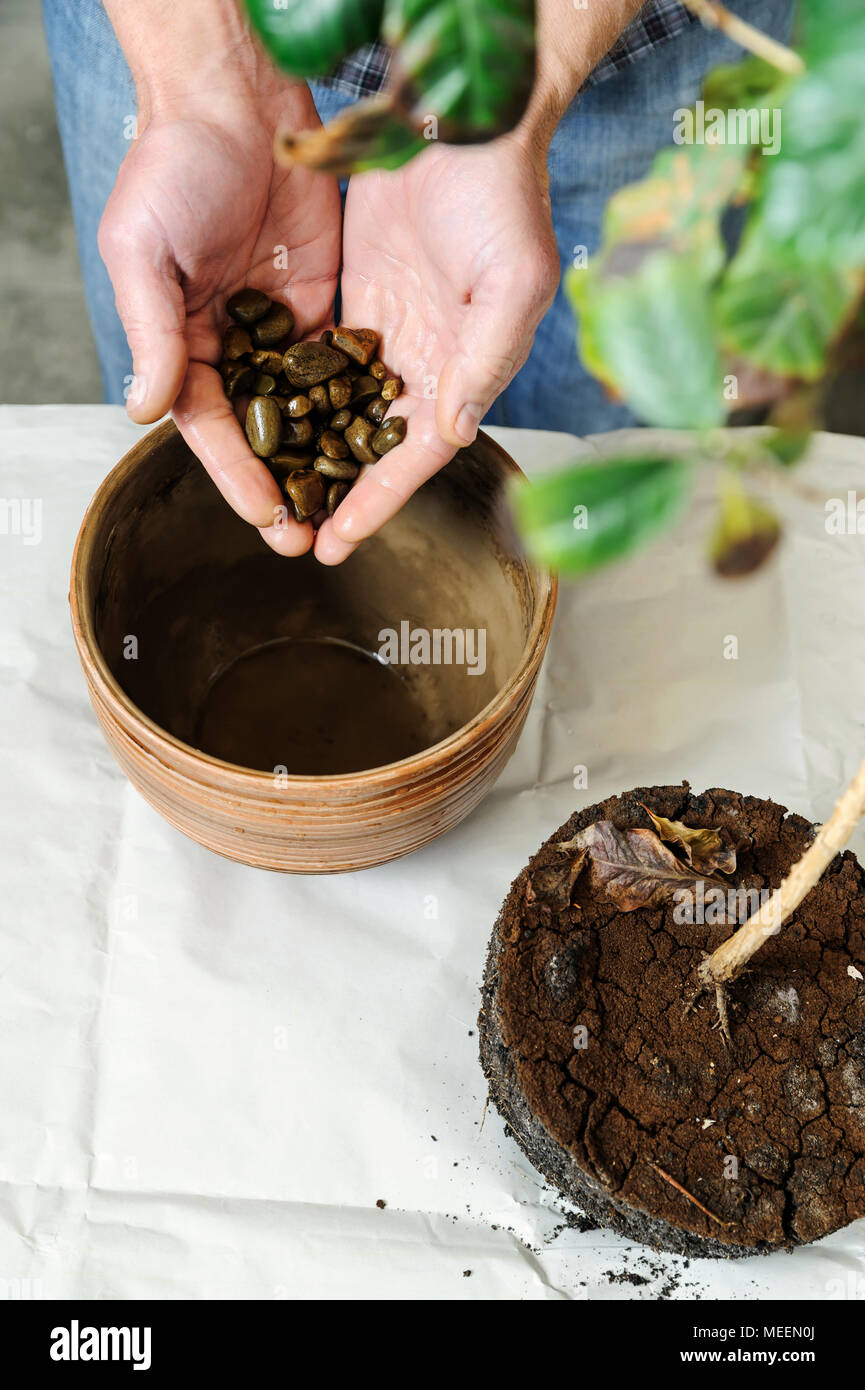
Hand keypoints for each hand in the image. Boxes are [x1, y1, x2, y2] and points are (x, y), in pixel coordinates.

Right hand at [98, 78, 340, 555]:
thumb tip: (145, 412)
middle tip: (309, 541)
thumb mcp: (143, 251)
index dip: (236, 476)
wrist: (233, 98)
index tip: (265, 519)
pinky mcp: (326, 305)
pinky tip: (380, 447)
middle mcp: (233, 347)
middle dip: (284, 488)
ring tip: (350, 514)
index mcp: (183, 344)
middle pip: (261, 433)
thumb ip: (153, 334)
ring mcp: (281, 330)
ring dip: (325, 462)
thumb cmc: (172, 168)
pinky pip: (342, 367)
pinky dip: (356, 407)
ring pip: (306, 411)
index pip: (210, 427)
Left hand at [313, 132, 559, 564]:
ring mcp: (389, 334)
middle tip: (293, 538)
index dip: (379, 500)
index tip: (339, 541)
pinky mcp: (356, 300)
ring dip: (313, 456)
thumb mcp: (513, 281)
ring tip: (271, 497)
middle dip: (339, 496)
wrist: (462, 118)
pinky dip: (297, 397)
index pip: (418, 454)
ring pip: (345, 413)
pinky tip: (262, 426)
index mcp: (466, 370)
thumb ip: (485, 359)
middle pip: (376, 447)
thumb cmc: (503, 199)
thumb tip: (453, 429)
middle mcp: (427, 363)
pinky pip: (323, 362)